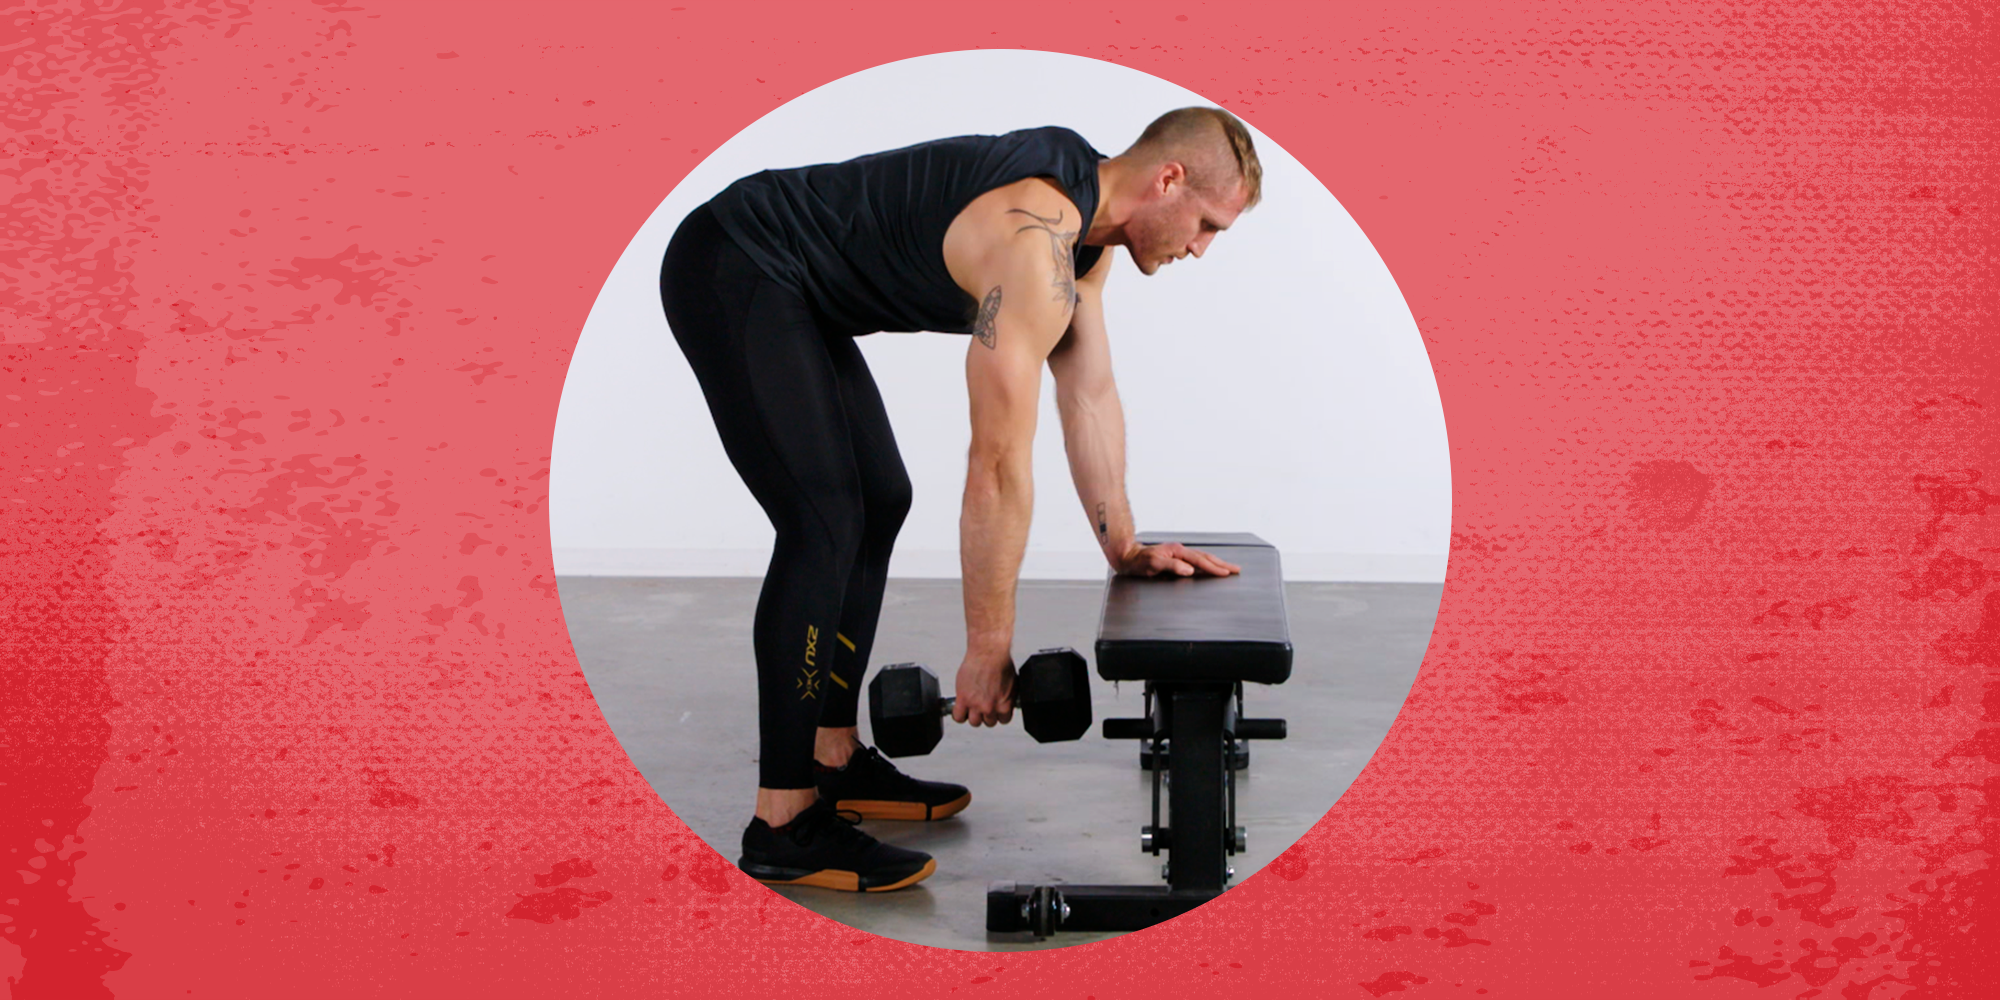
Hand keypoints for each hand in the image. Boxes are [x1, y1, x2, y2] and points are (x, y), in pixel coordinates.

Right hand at [951, 650, 1015, 727]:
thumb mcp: (1012, 683)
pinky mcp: (962, 699)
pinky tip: (960, 709)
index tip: (995, 711)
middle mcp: (990, 707)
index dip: (998, 714)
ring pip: (974, 722)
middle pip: (988, 722)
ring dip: (973, 715)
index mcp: (1004, 704)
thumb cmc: (1000, 662)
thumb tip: (1005, 700)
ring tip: (972, 707)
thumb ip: (1007, 696)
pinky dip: (959, 715)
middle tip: (983, 705)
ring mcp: (975, 705)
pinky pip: (958, 716)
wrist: (988, 652)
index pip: (1003, 720)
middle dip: (986, 714)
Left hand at [1113, 542, 1241, 577]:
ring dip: (1216, 563)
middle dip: (1222, 564)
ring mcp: (1179, 553)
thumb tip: (1189, 569)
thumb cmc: (1138, 562)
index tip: (1226, 573)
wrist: (1127, 556)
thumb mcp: (1153, 564)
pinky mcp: (1176, 557)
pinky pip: (1196, 560)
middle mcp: (1180, 551)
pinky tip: (1209, 567)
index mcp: (1178, 551)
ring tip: (1228, 568)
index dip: (1214, 568)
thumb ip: (1172, 566)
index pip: (1200, 561)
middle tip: (1236, 569)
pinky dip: (1207, 563)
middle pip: (1206, 557)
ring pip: (1202, 558)